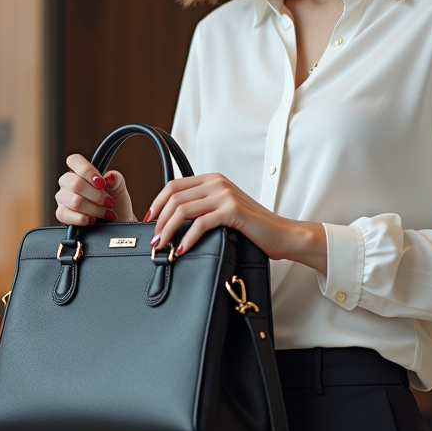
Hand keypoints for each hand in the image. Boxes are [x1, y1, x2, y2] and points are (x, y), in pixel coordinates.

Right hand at [54, 153, 135, 224]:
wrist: (118, 221)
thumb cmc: (116, 203)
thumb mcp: (120, 188)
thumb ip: (116, 179)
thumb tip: (110, 177)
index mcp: (81, 171)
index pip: (74, 160)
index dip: (87, 171)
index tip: (102, 183)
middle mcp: (69, 183)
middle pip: (75, 183)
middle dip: (96, 195)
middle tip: (108, 202)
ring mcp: (63, 198)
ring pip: (74, 201)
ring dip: (94, 209)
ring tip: (105, 213)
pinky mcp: (62, 214)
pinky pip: (64, 215)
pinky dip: (82, 219)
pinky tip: (92, 219)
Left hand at [147, 173, 326, 272]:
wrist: (282, 234)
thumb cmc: (253, 227)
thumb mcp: (223, 210)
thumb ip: (202, 208)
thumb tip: (172, 222)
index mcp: (212, 179)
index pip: (173, 186)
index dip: (156, 203)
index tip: (149, 221)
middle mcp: (217, 183)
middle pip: (174, 198)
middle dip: (159, 220)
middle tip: (154, 240)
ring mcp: (225, 195)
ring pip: (183, 210)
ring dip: (168, 230)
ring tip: (163, 247)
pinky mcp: (232, 210)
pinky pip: (200, 224)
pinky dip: (186, 239)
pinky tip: (181, 250)